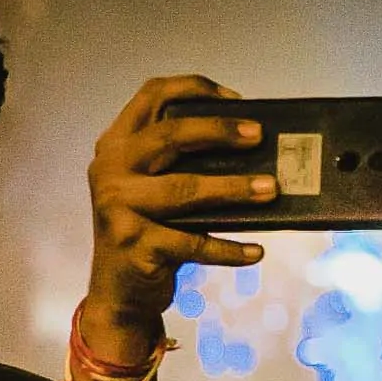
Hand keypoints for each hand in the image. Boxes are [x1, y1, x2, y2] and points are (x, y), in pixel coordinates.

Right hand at [84, 74, 276, 348]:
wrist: (120, 292)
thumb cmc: (150, 230)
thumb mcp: (154, 188)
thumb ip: (181, 163)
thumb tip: (251, 147)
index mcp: (116, 144)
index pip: (152, 95)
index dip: (194, 88)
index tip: (237, 99)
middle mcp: (110, 168)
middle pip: (169, 135)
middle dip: (219, 131)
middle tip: (259, 136)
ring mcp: (118, 207)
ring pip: (184, 190)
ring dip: (233, 189)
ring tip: (271, 189)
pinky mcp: (135, 245)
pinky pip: (192, 243)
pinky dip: (228, 250)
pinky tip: (256, 252)